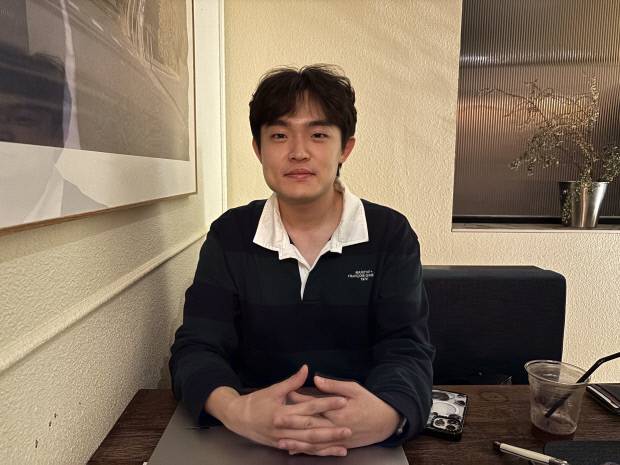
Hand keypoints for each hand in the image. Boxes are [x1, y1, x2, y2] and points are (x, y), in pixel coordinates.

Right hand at [207, 365, 351, 455]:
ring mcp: (284, 440)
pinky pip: (303, 451)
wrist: (238, 419)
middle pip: (311, 431)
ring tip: (344, 445)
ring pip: (309, 445)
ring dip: (327, 446)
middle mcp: (284, 428)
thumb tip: (306, 368)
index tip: (342, 401)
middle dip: (331, 431)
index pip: (309, 407)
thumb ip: (292, 382)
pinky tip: (330, 452)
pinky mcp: (283, 446)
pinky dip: (317, 453)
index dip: (326, 404)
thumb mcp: (273, 389)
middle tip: (349, 429)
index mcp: (282, 412)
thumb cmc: (256, 402)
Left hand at [283, 375, 399, 452]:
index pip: (314, 404)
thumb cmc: (369, 402)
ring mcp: (338, 438)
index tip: (286, 395)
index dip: (299, 400)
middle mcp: (336, 426)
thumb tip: (316, 378)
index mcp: (338, 410)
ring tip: (280, 441)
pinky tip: (295, 450)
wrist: (386, 421)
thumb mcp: (354, 388)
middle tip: (275, 419)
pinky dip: (307, 451)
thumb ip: (333, 386)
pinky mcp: (340, 445)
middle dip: (292, 422)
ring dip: (296, 442)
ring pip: (313, 441)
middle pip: (310, 424)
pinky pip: (321, 450)